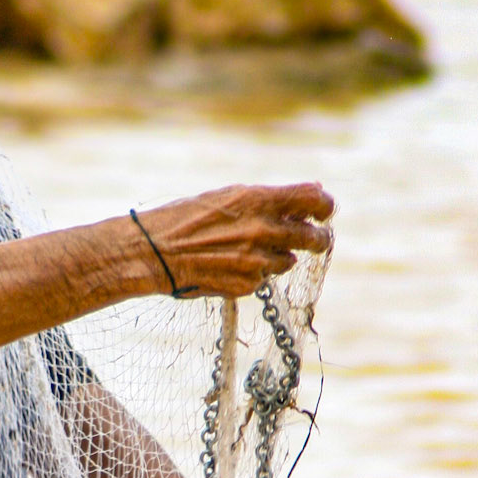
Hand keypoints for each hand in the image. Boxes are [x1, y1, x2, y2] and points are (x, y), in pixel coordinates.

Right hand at [128, 183, 332, 299]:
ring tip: (252, 250)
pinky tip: (232, 265)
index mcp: (258, 200)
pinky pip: (264, 279)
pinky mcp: (248, 285)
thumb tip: (311, 192)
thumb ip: (270, 198)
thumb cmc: (186, 218)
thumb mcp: (228, 196)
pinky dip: (256, 273)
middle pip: (314, 237)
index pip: (314, 200)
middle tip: (314, 238)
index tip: (324, 211)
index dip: (324, 206)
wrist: (153, 252)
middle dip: (317, 238)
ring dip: (280, 256)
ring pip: (289, 261)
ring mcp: (257, 261)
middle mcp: (263, 231)